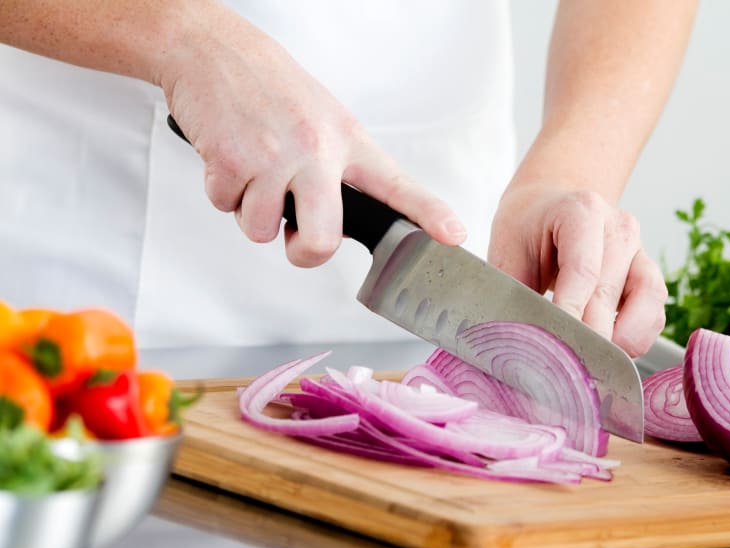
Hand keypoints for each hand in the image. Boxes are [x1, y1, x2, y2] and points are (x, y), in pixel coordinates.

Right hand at [156, 8, 465, 266]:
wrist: (212, 50)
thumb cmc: (270, 86)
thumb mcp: (324, 118)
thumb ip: (339, 167)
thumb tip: (339, 221)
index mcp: (347, 141)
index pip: (398, 184)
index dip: (430, 214)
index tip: (453, 236)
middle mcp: (316, 151)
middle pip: (321, 240)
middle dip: (305, 253)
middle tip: (297, 238)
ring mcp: (274, 157)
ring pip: (261, 231)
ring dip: (251, 213)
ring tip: (254, 172)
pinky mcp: (231, 161)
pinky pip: (225, 207)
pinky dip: (223, 191)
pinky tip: (230, 157)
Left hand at [488, 184, 666, 356]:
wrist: (551, 204)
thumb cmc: (528, 227)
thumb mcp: (507, 250)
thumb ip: (512, 292)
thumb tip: (513, 338)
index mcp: (582, 212)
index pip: (582, 271)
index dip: (570, 314)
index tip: (557, 347)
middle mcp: (618, 228)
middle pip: (609, 293)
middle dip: (587, 337)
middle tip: (565, 368)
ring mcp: (638, 251)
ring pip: (646, 303)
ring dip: (620, 340)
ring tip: (591, 362)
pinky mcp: (648, 274)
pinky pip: (655, 312)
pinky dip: (638, 338)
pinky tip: (611, 351)